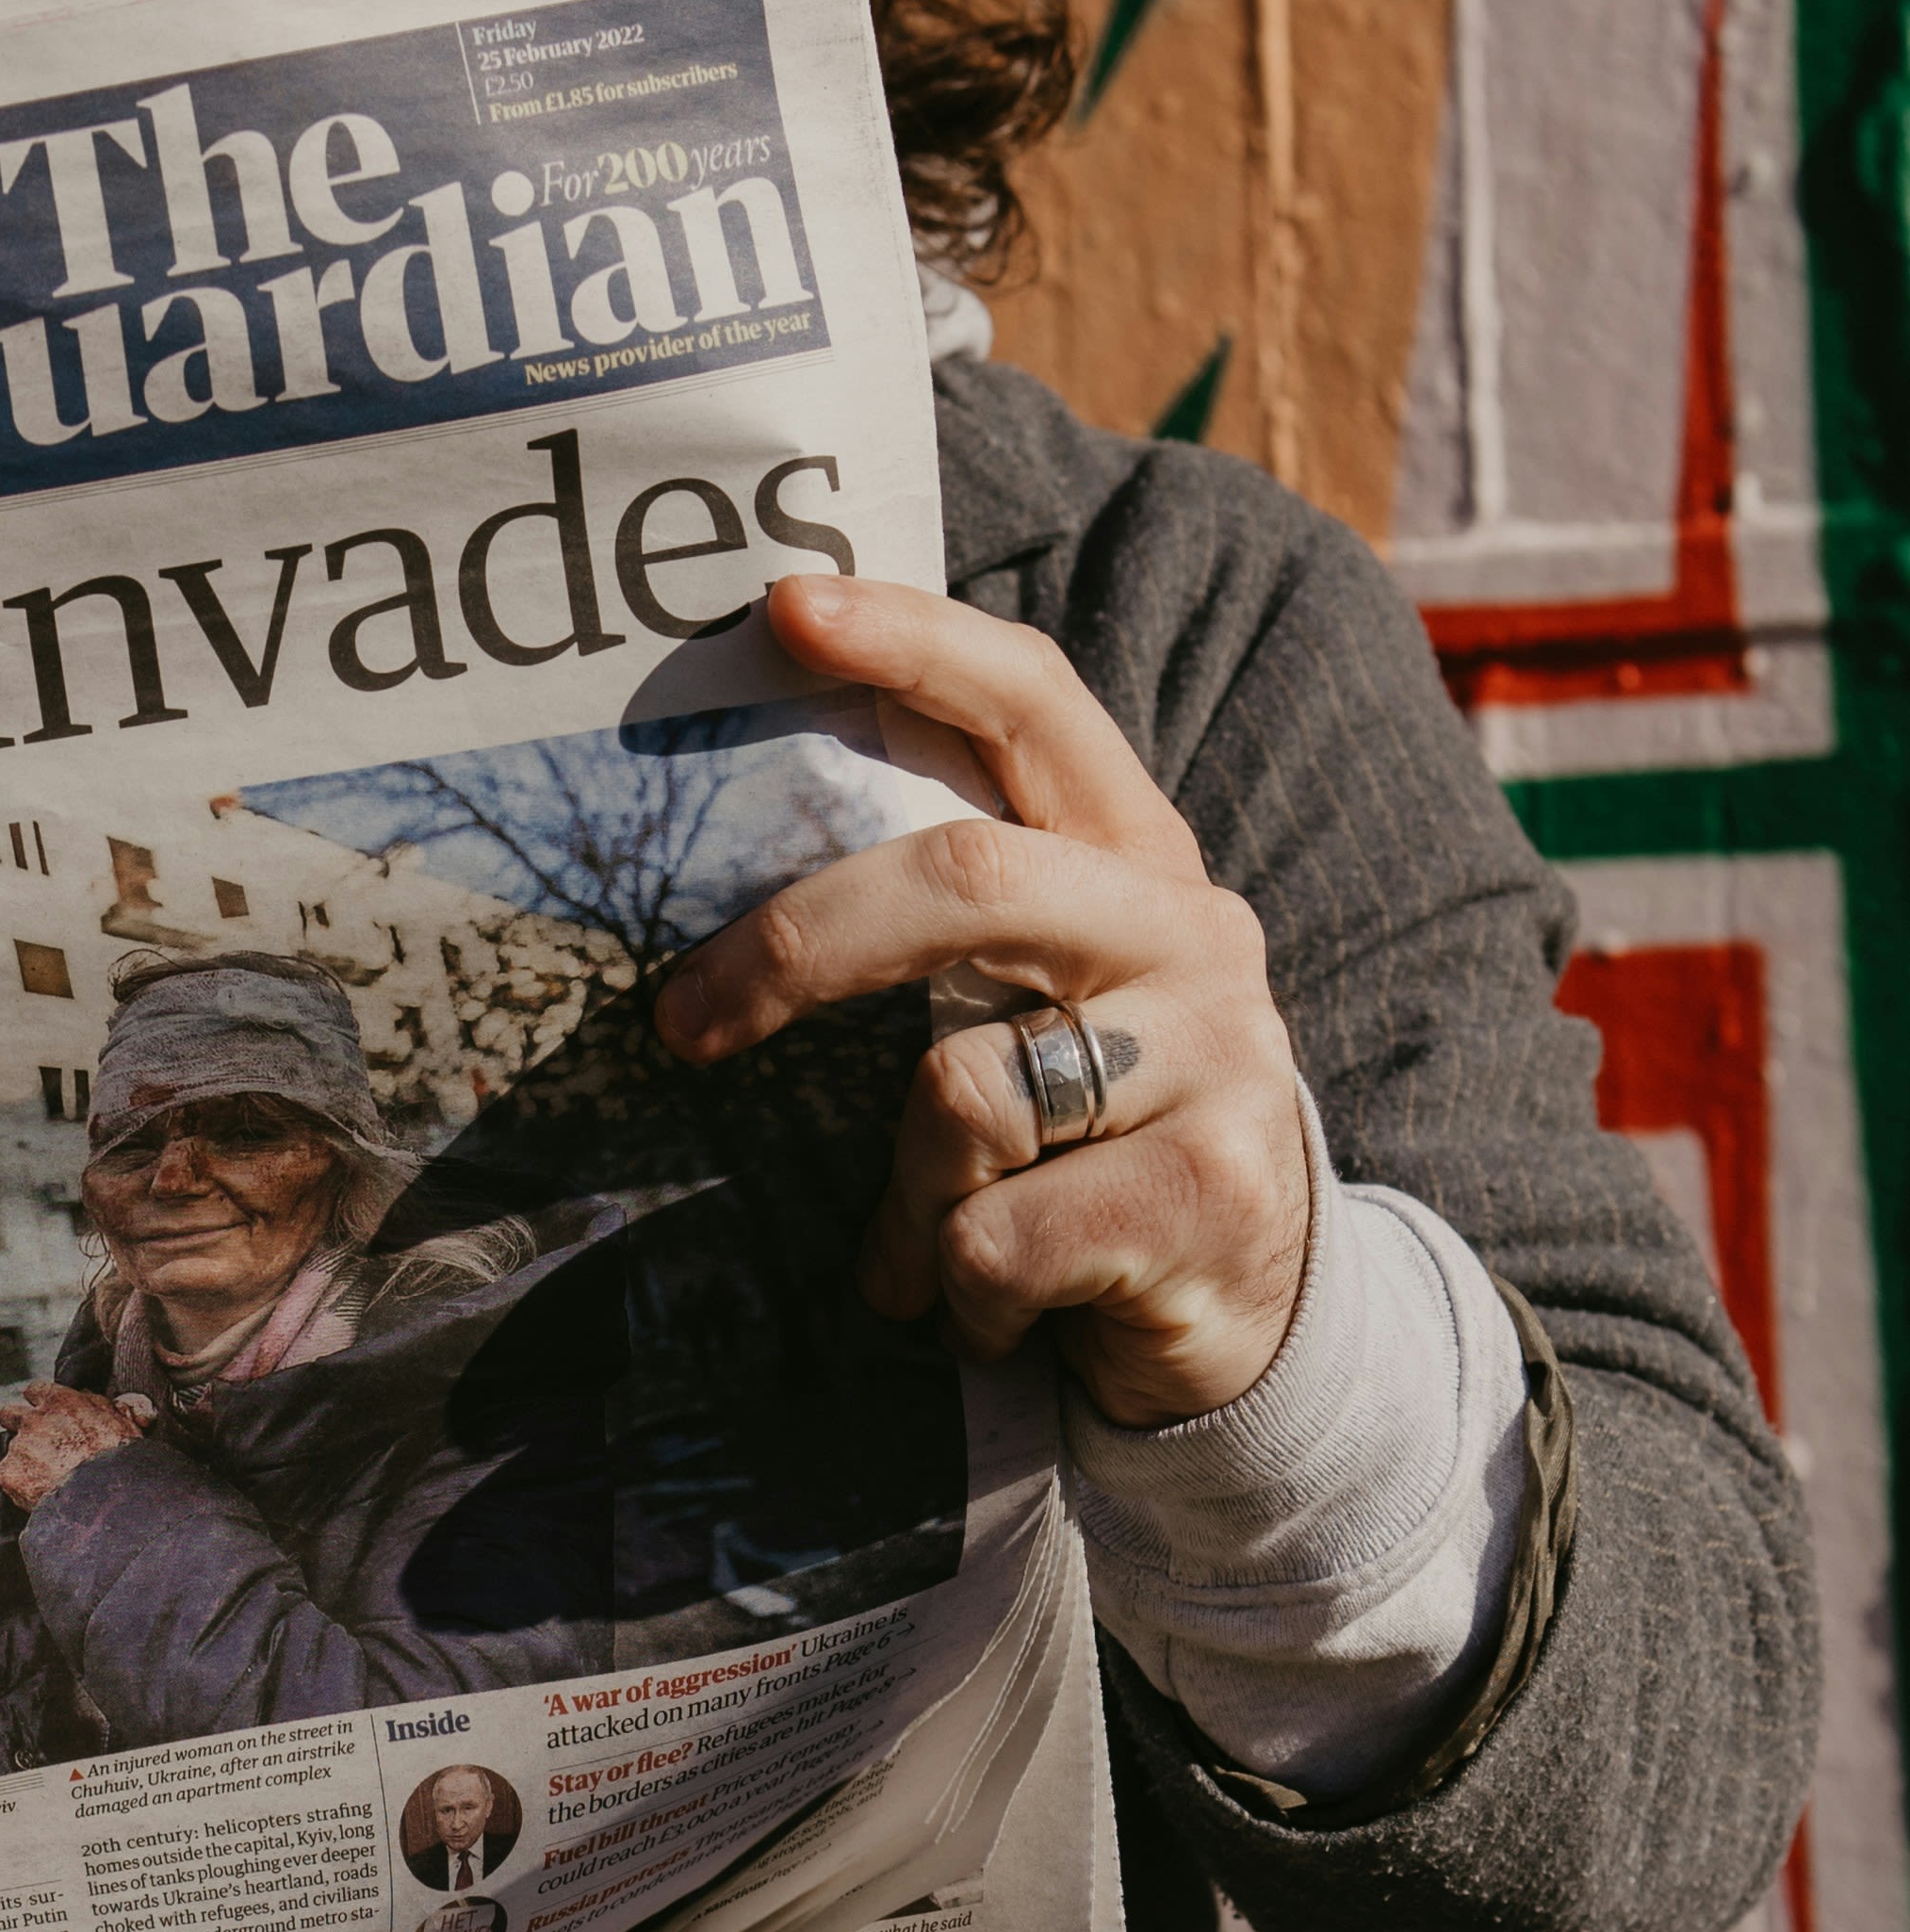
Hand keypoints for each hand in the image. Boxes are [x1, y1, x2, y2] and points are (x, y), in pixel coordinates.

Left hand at [0, 1384, 142, 1512]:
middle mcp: (34, 1420)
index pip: (35, 1391)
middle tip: (35, 1444)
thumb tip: (88, 1400)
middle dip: (17, 1426)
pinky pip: (11, 1478)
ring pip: (14, 1450)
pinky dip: (23, 1486)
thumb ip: (98, 1406)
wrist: (105, 1497)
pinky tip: (44, 1495)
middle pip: (9, 1414)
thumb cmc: (119, 1461)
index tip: (45, 1415)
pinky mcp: (10, 1474)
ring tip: (49, 1479)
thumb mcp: (120, 1422)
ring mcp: (19, 1447)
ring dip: (26, 1461)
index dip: (39, 1404)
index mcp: (60, 1402)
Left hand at [654, 572, 1311, 1427]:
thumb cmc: (1087, 1146)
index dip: (911, 641)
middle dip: (798, 945)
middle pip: (965, 878)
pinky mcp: (1208, 1196)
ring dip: (904, 1199)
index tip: (783, 609)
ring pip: (962, 1095)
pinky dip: (955, 1289)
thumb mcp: (1032, 1009)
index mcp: (1134, 860)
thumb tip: (726, 857)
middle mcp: (1191, 935)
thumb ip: (944, 926)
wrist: (1251, 1321)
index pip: (1031, 701)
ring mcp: (1217, 1062)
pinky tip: (995, 1307)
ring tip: (931, 1245)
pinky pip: (992, 1234)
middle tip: (680, 1020)